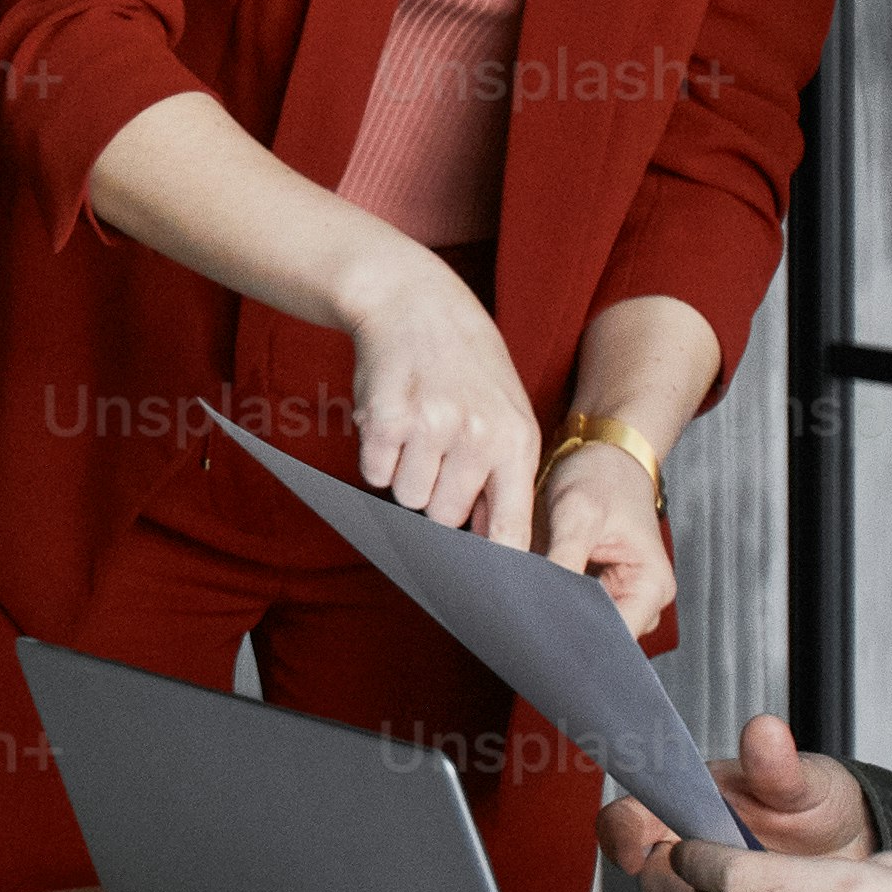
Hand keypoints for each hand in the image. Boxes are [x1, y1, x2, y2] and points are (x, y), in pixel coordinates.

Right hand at [321, 245, 543, 542]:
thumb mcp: (506, 412)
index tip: (490, 590)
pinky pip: (375, 473)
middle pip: (445, 518)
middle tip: (437, 453)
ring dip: (405, 473)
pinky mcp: (384, 419)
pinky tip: (393, 419)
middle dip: (436, 496)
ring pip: (407, 498)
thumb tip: (495, 548)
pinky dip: (378, 455)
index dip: (497, 567)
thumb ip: (504, 476)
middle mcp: (477, 436)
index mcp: (516, 440)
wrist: (414, 301)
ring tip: (417, 431)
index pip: (510, 530)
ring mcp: (429, 427)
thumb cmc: (466, 365)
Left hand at [533, 429, 676, 643]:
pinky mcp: (602, 590)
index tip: (538, 627)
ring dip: (559, 613)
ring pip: (586, 625)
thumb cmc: (602, 475)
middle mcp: (644, 599)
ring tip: (531, 596)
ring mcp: (624, 597)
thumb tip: (541, 603)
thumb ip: (562, 561)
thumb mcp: (578, 512)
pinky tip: (536, 590)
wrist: (604, 453)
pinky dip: (557, 601)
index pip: (614, 634)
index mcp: (652, 585)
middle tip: (526, 612)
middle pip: (602, 635)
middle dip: (564, 625)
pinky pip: (578, 609)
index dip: (575, 634)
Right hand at [604, 712, 872, 891]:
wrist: (859, 851)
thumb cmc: (821, 807)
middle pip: (652, 884)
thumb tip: (763, 732)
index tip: (637, 852)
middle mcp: (691, 856)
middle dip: (689, 885)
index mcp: (690, 810)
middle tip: (734, 874)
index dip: (621, 837)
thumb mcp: (804, 781)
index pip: (625, 820)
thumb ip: (777, 764)